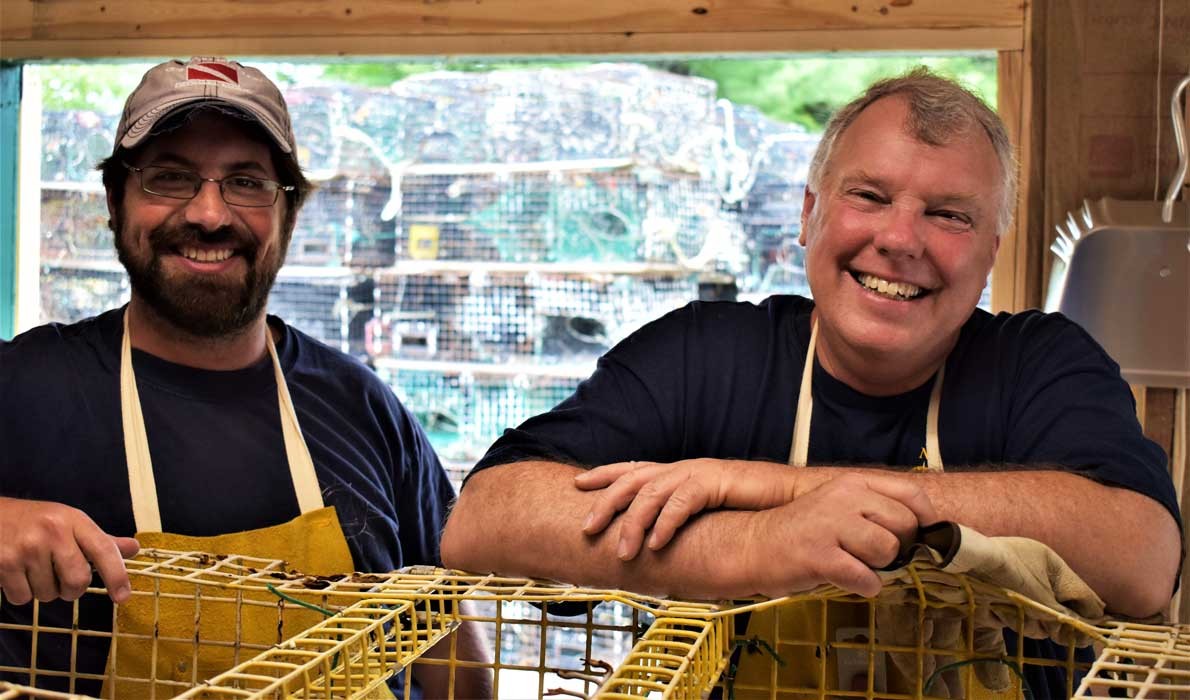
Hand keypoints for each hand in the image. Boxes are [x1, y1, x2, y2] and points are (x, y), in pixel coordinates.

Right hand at [0, 497, 139, 604]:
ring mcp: (27, 548)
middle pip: (77, 580)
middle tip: (62, 578)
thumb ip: (100, 541)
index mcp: (74, 520)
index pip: (103, 549)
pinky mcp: (4, 564)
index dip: (117, 575)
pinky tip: (17, 574)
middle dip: (72, 589)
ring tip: (34, 569)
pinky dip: (21, 593)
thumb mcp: (70, 522)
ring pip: (49, 594)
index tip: (123, 596)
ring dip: (44, 590)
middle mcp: (53, 532)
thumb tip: (133, 549)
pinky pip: (23, 598)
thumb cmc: (36, 522)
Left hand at [575, 459, 797, 559]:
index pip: (633, 469)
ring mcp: (698, 473)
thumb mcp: (708, 511)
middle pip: (633, 480)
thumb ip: (683, 519)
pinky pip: (683, 501)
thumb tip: (658, 542)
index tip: (577, 484)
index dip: (604, 474)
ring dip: (634, 523)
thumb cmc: (749, 506)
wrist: (789, 496)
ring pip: (653, 493)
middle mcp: (683, 469)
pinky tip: (656, 543)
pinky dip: (666, 523)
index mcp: (678, 473)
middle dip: (606, 503)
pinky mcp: (716, 481)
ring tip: (623, 551)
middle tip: (586, 528)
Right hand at [743, 473, 938, 597]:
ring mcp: (831, 525)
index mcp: (852, 483)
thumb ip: (874, 509)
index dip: (927, 519)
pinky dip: (863, 586)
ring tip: (853, 564)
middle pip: (904, 526)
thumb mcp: (838, 506)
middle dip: (897, 548)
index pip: (910, 494)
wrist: (753, 546)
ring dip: (879, 567)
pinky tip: (844, 579)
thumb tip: (922, 531)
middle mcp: (844, 498)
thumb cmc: (803, 531)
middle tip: (870, 554)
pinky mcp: (820, 556)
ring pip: (888, 551)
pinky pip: (866, 578)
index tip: (923, 537)